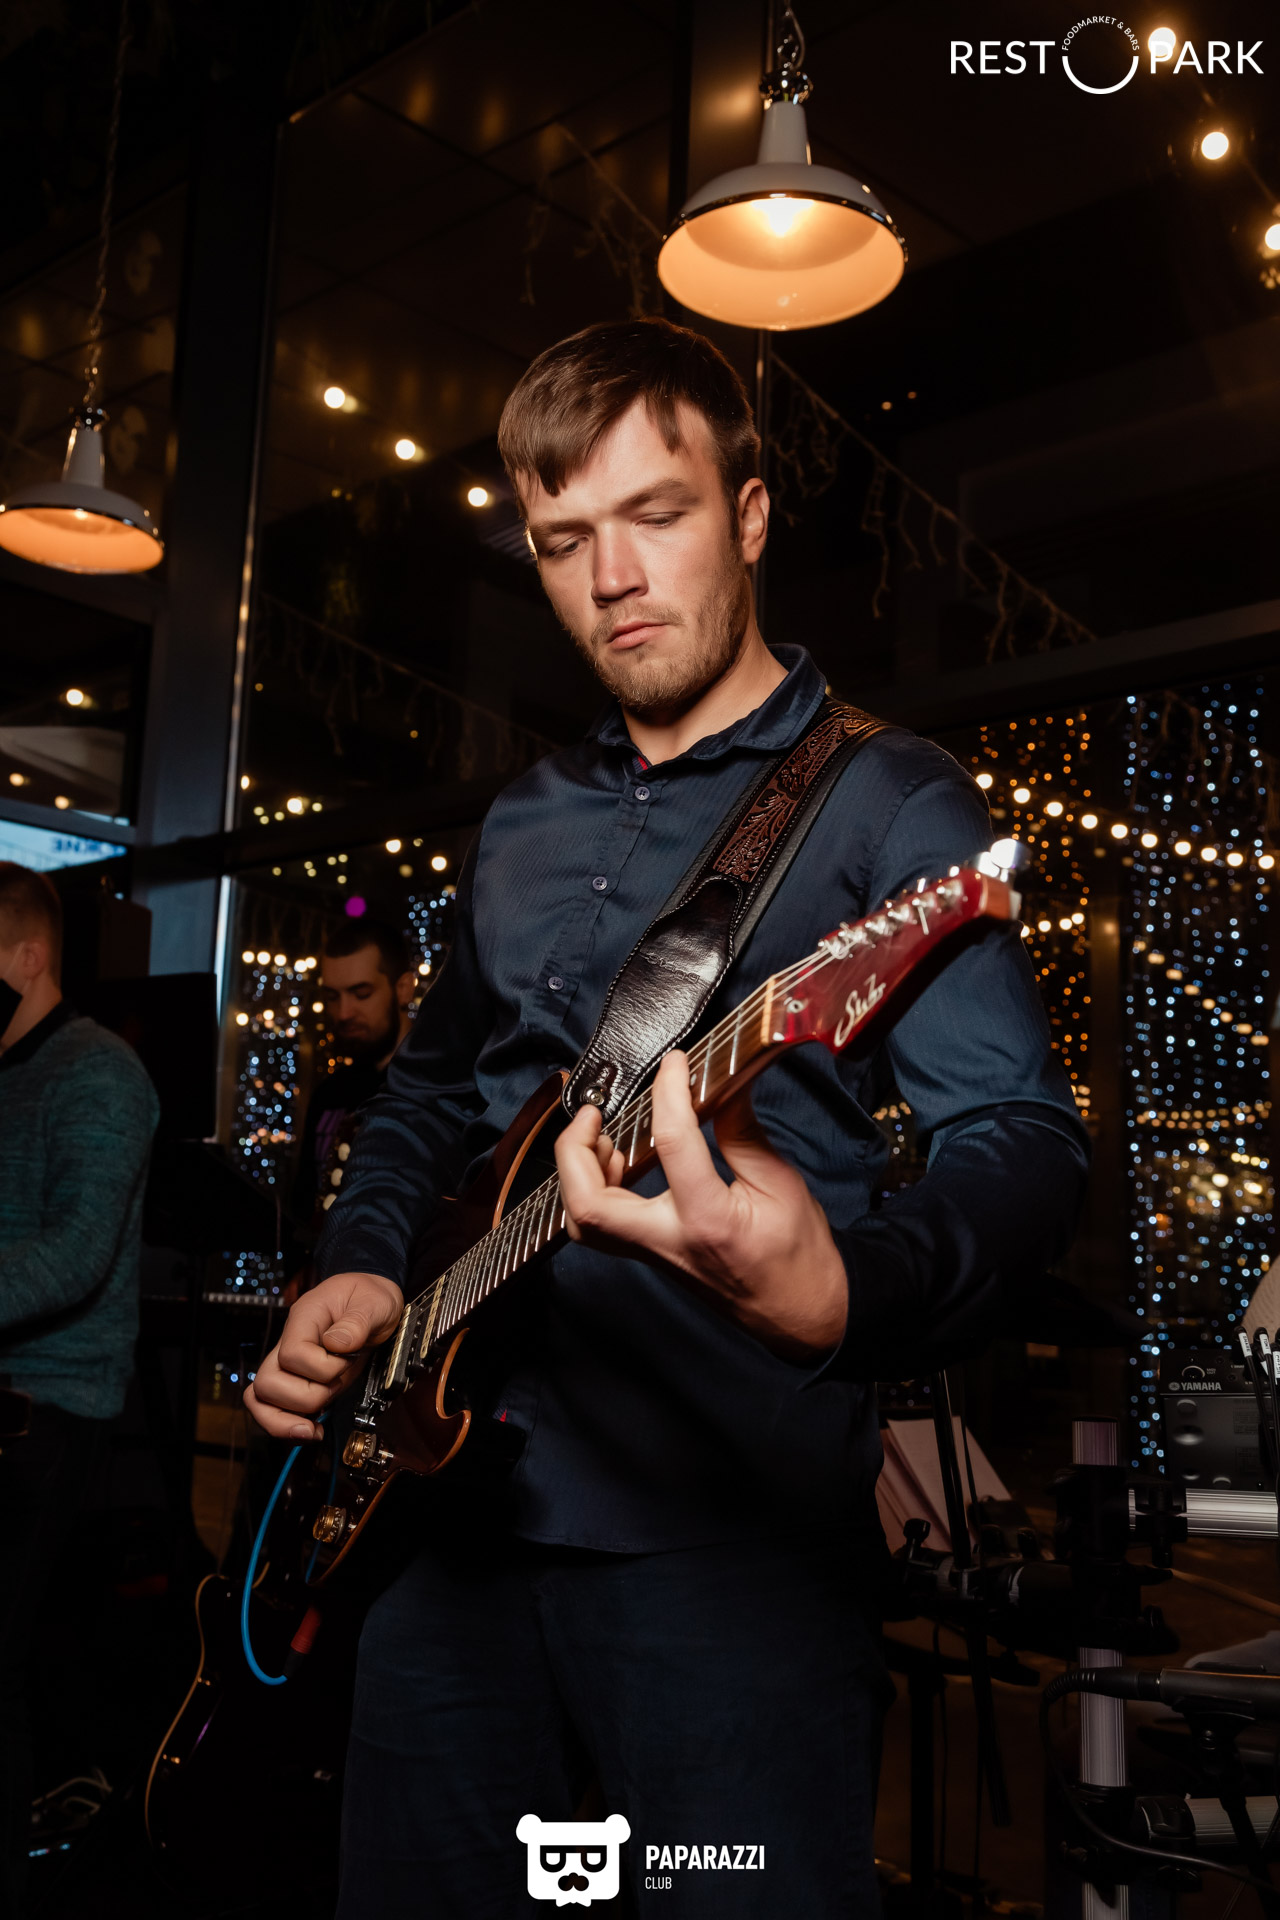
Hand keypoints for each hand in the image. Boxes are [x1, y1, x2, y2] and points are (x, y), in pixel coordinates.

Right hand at [244, 1271, 403, 1440]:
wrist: (371, 1303)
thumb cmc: (368, 1298)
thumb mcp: (374, 1302)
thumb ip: (358, 1321)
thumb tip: (337, 1344)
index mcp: (304, 1318)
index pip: (292, 1354)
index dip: (321, 1368)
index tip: (347, 1360)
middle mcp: (288, 1343)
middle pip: (267, 1384)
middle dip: (307, 1397)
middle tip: (336, 1386)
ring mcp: (289, 1365)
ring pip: (261, 1401)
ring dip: (293, 1417)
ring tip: (320, 1418)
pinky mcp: (297, 1382)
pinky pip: (274, 1410)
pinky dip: (289, 1428)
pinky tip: (314, 1430)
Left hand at [554, 1050, 848, 1360]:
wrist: (803, 1313)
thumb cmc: (799, 1256)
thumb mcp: (781, 1184)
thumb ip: (743, 1133)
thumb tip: (720, 1084)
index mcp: (709, 1219)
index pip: (673, 1142)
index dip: (669, 1091)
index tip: (675, 1064)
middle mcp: (670, 1242)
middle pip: (588, 1206)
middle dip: (574, 1152)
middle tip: (593, 1113)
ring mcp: (655, 1255)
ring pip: (584, 1224)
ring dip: (576, 1175)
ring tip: (598, 1137)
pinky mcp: (653, 1257)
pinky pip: (602, 1229)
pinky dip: (594, 1191)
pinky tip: (616, 1165)